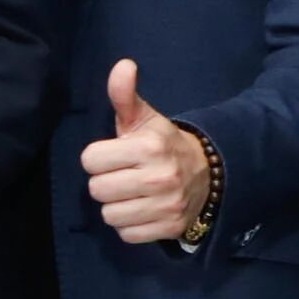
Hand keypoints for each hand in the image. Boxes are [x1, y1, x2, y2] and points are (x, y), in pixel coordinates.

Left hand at [79, 58, 211, 245]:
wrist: (208, 174)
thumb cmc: (163, 145)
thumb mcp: (145, 119)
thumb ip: (125, 95)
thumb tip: (123, 65)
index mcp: (148, 147)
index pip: (90, 161)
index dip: (98, 158)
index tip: (115, 155)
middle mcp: (159, 177)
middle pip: (97, 190)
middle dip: (106, 182)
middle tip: (124, 175)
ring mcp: (166, 205)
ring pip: (109, 215)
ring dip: (116, 206)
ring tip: (132, 193)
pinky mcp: (169, 228)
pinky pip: (126, 234)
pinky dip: (130, 225)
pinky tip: (142, 209)